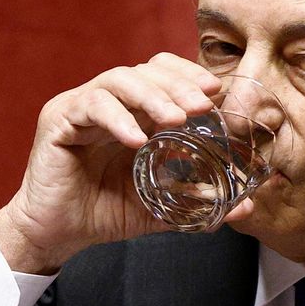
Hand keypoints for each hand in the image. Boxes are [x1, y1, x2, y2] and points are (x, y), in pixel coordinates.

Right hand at [0, 53, 220, 273]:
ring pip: (119, 79)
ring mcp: (82, 106)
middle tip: (202, 105)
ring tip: (176, 119)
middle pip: (145, 70)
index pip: (162, 74)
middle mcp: (109, 101)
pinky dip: (117, 118)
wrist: (58, 235)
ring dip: (151, 96)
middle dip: (178, 85)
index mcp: (133, 111)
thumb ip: (198, 201)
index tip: (217, 92)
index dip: (189, 75)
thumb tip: (246, 206)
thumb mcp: (159, 205)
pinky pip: (90, 105)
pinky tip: (136, 139)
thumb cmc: (104, 212)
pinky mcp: (59, 119)